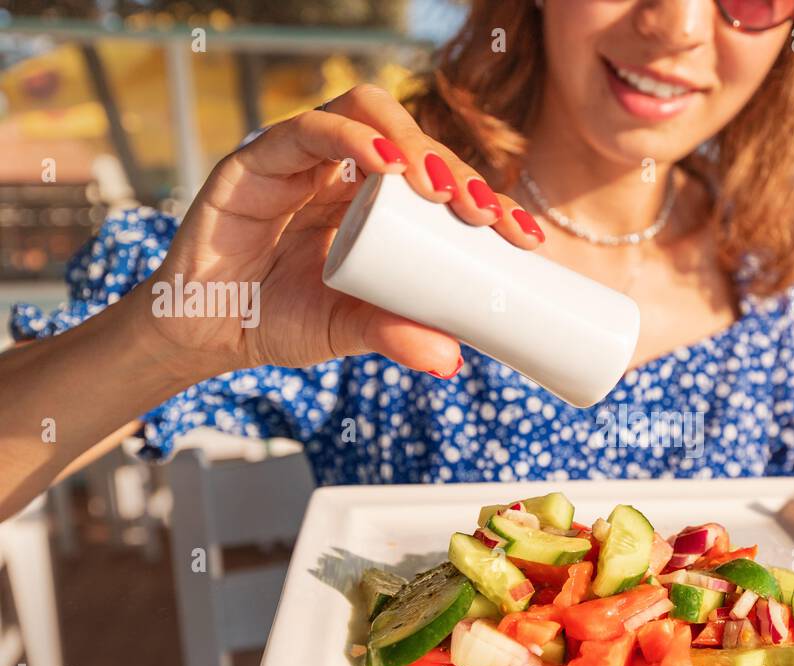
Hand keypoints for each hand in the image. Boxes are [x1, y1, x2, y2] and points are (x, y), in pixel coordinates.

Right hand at [135, 84, 542, 379]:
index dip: (488, 200)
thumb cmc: (281, 319)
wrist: (205, 331)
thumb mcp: (349, 330)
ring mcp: (304, 157)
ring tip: (444, 192)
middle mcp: (345, 170)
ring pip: (369, 114)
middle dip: (459, 172)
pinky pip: (309, 129)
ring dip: (414, 144)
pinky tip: (386, 162)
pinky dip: (353, 137)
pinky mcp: (259, 157)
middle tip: (487, 217)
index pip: (442, 182)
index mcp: (378, 204)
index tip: (525, 239)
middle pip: (415, 140)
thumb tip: (452, 360)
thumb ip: (394, 335)